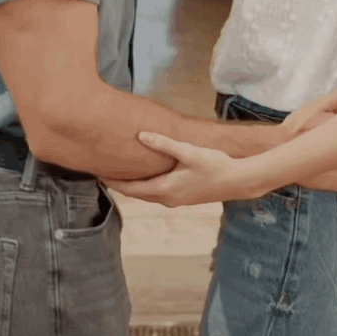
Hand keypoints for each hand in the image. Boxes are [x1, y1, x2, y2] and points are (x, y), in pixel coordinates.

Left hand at [106, 132, 249, 206]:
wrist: (238, 181)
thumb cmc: (215, 165)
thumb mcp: (188, 152)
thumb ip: (164, 144)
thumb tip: (141, 136)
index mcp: (165, 189)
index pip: (131, 189)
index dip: (113, 182)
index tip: (98, 174)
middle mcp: (167, 198)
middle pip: (136, 194)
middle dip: (120, 184)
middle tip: (103, 172)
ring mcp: (176, 200)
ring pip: (147, 194)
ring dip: (133, 186)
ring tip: (120, 173)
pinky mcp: (184, 197)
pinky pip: (157, 193)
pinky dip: (146, 186)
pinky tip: (146, 176)